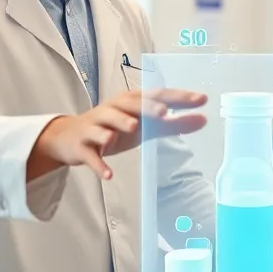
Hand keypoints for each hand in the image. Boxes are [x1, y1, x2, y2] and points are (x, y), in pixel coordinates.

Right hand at [28, 89, 207, 180]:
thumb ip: (173, 123)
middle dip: (146, 107)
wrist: (69, 137)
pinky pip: (91, 156)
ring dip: (119, 124)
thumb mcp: (143, 125)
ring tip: (132, 128)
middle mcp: (113, 109)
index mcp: (131, 102)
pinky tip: (109, 175)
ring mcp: (95, 127)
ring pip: (106, 124)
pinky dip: (99, 165)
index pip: (157, 96)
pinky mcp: (82, 146)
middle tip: (162, 113)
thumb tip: (203, 119)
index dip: (178, 97)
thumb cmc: (113, 128)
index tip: (201, 99)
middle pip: (130, 105)